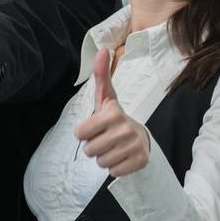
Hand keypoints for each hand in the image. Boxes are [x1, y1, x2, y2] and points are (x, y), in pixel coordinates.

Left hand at [74, 48, 149, 176]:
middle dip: (93, 147)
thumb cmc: (115, 118)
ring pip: (100, 162)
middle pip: (88, 150)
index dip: (84, 133)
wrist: (140, 138)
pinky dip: (114, 168)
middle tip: (105, 139)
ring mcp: (134, 146)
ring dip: (103, 157)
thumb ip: (101, 76)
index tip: (96, 127)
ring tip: (113, 148)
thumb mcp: (106, 98)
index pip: (79, 133)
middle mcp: (125, 128)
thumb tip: (102, 49)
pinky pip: (113, 172)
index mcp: (112, 113)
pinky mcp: (140, 161)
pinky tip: (122, 157)